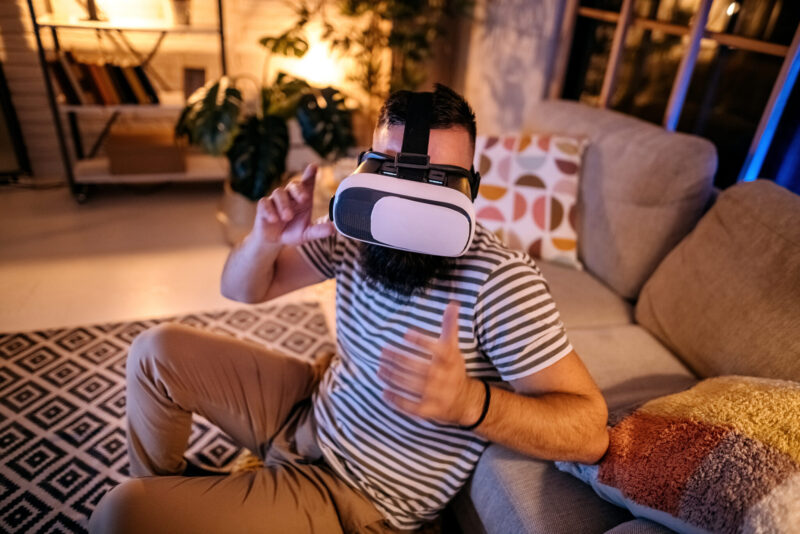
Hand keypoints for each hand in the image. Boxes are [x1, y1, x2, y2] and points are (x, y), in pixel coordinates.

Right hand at [253, 163, 334, 245]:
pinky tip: (274, 219)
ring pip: (278, 193)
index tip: (314, 167)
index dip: (310, 174)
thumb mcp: (307, 234)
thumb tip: (333, 229)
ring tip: (287, 217)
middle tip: (304, 199)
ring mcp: (276, 200)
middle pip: (293, 185)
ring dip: (284, 205)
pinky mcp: (263, 206)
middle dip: (299, 190)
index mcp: (303, 199)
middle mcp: (290, 196)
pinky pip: (265, 203)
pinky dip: (270, 210)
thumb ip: (318, 231)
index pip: (307, 183)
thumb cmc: (293, 232)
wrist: (274, 240)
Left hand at [378, 301, 484, 426]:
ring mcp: (435, 395)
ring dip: (393, 377)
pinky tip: (384, 392)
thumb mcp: (454, 348)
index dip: (420, 340)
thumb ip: (450, 326)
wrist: (465, 400)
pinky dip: (396, 400)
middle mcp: (442, 377)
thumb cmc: (454, 368)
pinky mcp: (429, 410)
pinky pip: (410, 406)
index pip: (435, 348)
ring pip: (411, 385)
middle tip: (383, 351)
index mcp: (449, 360)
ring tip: (380, 368)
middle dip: (398, 358)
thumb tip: (452, 303)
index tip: (405, 333)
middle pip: (417, 367)